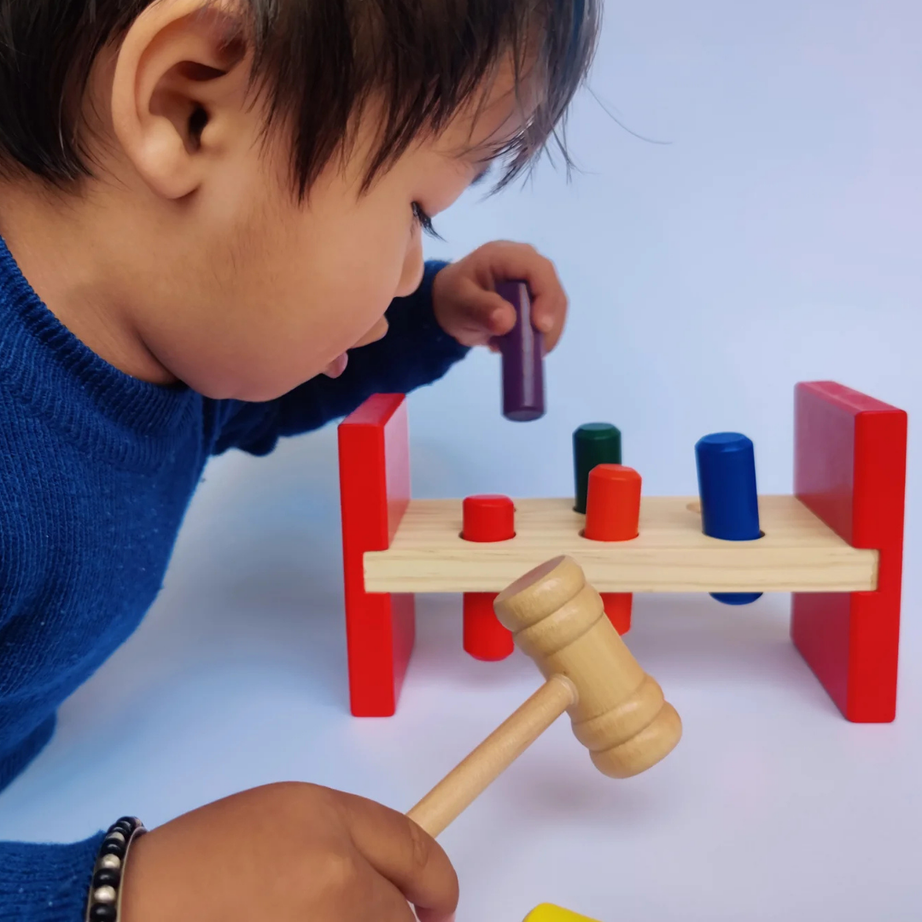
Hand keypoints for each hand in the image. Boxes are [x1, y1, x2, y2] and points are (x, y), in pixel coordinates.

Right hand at [119, 782, 457, 921]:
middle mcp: (333, 876)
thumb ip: (351, 839)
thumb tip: (403, 885)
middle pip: (402, 918)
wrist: (142, 906)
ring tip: (300, 917)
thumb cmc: (207, 857)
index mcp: (329, 822)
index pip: (417, 851)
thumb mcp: (289, 815)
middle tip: (352, 917)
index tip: (443, 904)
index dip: (440, 884)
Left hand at [432, 241, 567, 350]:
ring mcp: (534, 281)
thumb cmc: (453, 298)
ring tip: (519, 350)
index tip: (540, 326)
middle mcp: (527, 263)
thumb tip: (507, 321)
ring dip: (545, 333)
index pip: (539, 270)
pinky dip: (538, 336)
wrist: (451, 304)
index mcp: (506, 256)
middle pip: (553, 289)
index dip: (546, 298)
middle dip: (549, 321)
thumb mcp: (459, 303)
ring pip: (555, 307)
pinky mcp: (538, 298)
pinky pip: (548, 318)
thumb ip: (481, 309)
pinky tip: (515, 346)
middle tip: (534, 350)